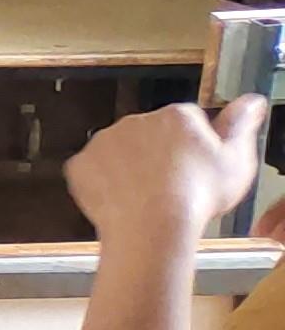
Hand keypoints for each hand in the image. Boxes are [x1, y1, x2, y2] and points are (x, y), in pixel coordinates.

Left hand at [67, 99, 272, 252]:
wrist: (151, 226)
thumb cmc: (195, 197)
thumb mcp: (236, 161)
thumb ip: (241, 126)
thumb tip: (249, 103)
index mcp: (175, 117)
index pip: (187, 120)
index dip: (195, 144)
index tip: (198, 165)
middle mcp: (136, 121)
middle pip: (152, 133)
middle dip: (161, 153)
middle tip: (175, 184)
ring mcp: (105, 141)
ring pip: (121, 149)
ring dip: (131, 166)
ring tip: (150, 196)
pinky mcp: (81, 164)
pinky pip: (94, 170)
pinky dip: (105, 183)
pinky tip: (124, 200)